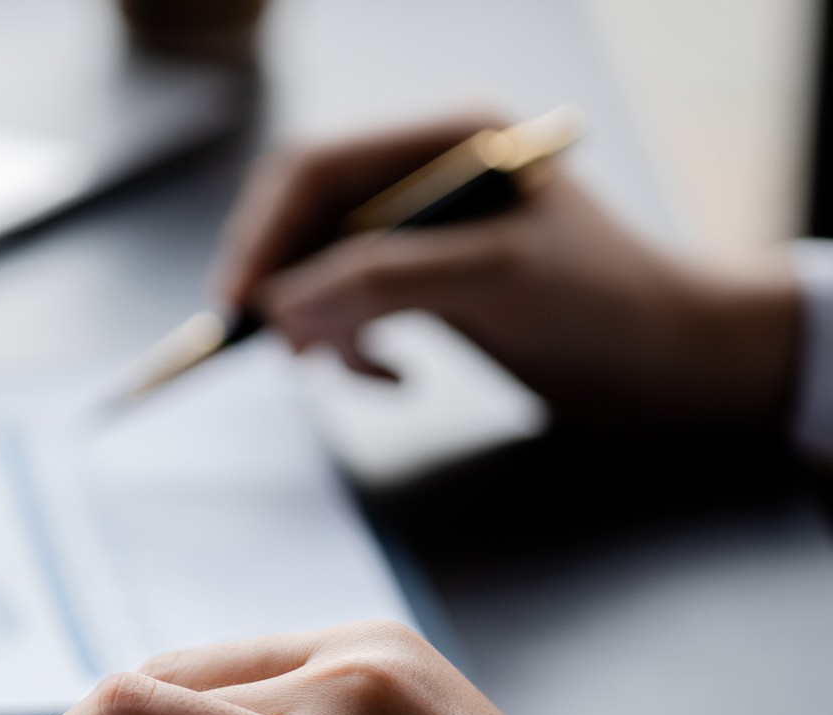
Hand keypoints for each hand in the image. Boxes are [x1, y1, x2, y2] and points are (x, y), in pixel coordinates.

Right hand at [215, 111, 802, 434]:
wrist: (671, 364)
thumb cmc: (604, 304)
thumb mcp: (490, 280)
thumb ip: (381, 280)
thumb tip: (282, 304)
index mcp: (446, 139)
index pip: (313, 167)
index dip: (263, 233)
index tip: (239, 304)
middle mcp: (427, 174)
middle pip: (306, 220)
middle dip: (287, 287)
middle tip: (282, 350)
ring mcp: (425, 230)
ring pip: (321, 270)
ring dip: (319, 327)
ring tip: (347, 369)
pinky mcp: (428, 283)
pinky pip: (351, 308)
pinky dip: (354, 349)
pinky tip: (396, 378)